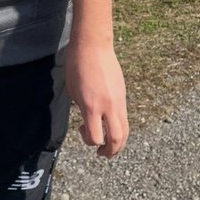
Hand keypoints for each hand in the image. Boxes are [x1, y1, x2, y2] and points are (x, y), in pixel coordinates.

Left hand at [63, 40, 127, 157]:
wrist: (93, 46)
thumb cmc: (77, 66)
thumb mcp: (73, 91)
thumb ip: (83, 109)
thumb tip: (89, 121)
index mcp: (91, 106)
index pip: (95, 137)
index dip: (88, 141)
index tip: (82, 131)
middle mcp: (108, 106)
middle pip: (117, 138)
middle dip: (110, 151)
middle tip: (102, 154)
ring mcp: (118, 101)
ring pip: (125, 130)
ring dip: (119, 142)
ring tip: (110, 146)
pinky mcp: (123, 95)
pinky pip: (124, 117)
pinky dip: (119, 126)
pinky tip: (110, 124)